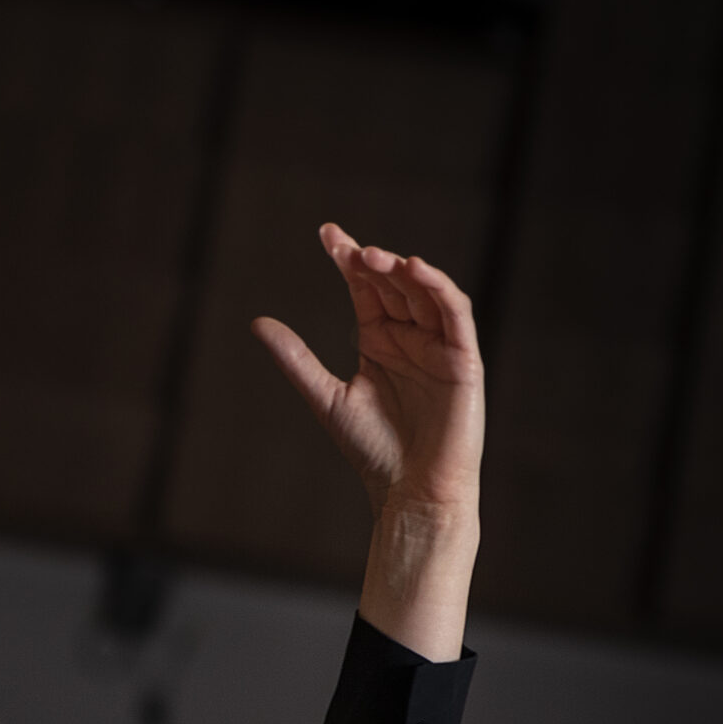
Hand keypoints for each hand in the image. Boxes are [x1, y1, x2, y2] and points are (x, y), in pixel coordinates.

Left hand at [252, 224, 483, 517]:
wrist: (410, 489)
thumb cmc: (374, 448)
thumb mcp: (326, 396)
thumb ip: (296, 359)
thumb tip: (257, 322)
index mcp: (380, 341)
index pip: (365, 289)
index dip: (348, 260)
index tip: (326, 234)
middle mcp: (411, 338)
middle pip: (394, 284)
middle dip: (371, 261)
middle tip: (345, 246)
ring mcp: (439, 347)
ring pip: (425, 293)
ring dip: (402, 270)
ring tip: (371, 256)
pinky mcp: (464, 361)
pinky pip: (456, 315)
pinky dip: (439, 288)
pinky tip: (417, 269)